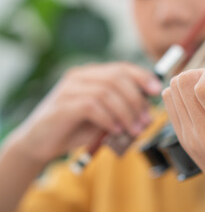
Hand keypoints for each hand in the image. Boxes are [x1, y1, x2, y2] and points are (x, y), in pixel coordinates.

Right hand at [7, 62, 161, 163]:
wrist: (39, 143)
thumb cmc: (75, 128)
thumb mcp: (105, 117)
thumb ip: (122, 110)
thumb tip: (148, 111)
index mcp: (92, 75)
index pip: (122, 68)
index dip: (142, 76)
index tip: (157, 90)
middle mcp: (80, 76)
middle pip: (117, 77)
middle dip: (137, 100)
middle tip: (146, 120)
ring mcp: (69, 89)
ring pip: (107, 92)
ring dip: (126, 112)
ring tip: (133, 130)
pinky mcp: (62, 105)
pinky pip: (92, 106)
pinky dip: (108, 119)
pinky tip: (114, 131)